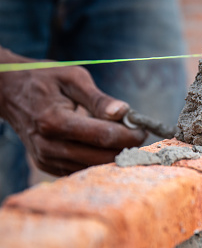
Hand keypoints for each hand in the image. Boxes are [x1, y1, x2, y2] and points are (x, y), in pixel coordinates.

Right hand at [0, 49, 146, 175]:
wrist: (9, 91)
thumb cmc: (45, 79)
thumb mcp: (73, 78)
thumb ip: (99, 98)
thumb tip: (123, 112)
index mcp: (54, 121)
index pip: (103, 136)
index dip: (129, 135)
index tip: (142, 129)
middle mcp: (48, 145)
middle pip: (100, 156)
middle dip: (125, 147)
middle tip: (138, 135)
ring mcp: (46, 159)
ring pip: (92, 167)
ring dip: (113, 155)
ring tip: (123, 138)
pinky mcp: (47, 165)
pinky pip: (80, 169)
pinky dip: (97, 159)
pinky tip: (106, 145)